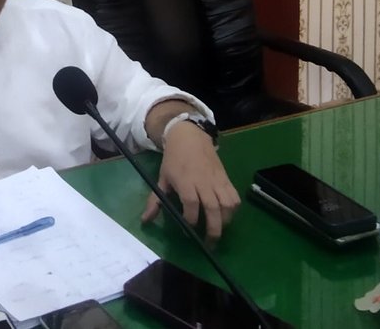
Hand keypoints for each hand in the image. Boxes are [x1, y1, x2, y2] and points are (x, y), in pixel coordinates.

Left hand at [142, 122, 240, 242]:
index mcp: (185, 181)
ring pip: (228, 204)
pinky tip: (227, 215)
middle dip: (213, 229)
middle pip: (213, 208)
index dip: (191, 219)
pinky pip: (234, 196)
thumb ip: (155, 201)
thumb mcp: (162, 178)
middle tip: (210, 243)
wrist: (189, 137)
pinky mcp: (226, 178)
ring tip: (219, 229)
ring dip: (225, 220)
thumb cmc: (174, 159)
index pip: (191, 204)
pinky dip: (233, 208)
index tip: (187, 230)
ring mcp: (217, 180)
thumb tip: (145, 220)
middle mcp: (203, 182)